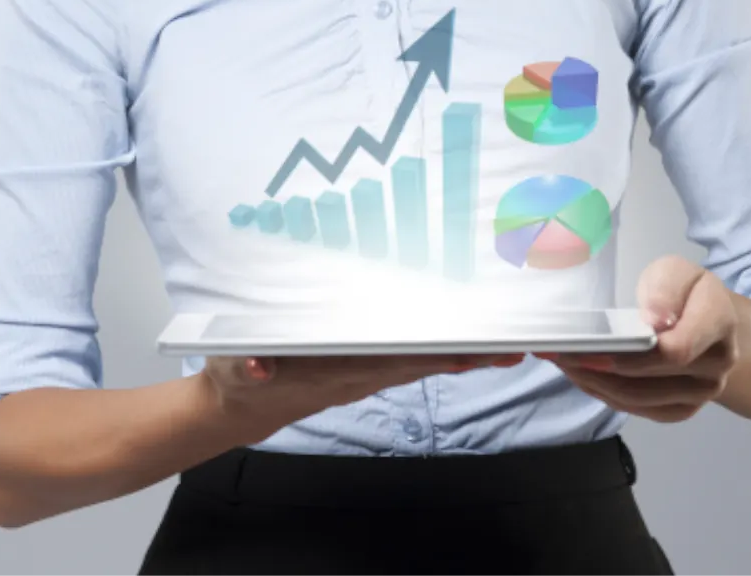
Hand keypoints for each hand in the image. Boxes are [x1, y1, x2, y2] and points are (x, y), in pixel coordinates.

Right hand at [202, 349, 523, 443]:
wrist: (238, 405)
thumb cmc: (240, 377)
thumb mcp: (237, 367)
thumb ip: (247, 364)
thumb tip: (258, 367)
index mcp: (340, 370)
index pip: (398, 361)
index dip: (435, 355)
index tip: (471, 350)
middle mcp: (361, 373)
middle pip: (424, 363)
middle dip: (469, 356)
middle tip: (514, 346)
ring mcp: (364, 372)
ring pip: (422, 362)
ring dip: (462, 355)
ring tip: (504, 347)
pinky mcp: (361, 368)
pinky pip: (407, 359)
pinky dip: (436, 350)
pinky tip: (461, 345)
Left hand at [536, 256, 738, 422]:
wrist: (709, 319)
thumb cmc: (686, 290)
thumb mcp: (675, 271)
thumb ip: (665, 290)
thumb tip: (654, 321)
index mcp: (718, 323)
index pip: (677, 350)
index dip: (633, 355)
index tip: (593, 347)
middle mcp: (716, 366)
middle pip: (651, 380)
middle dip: (600, 368)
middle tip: (560, 353)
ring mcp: (701, 393)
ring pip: (640, 399)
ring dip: (597, 384)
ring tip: (564, 364)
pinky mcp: (682, 408)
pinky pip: (640, 410)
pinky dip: (607, 395)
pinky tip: (584, 378)